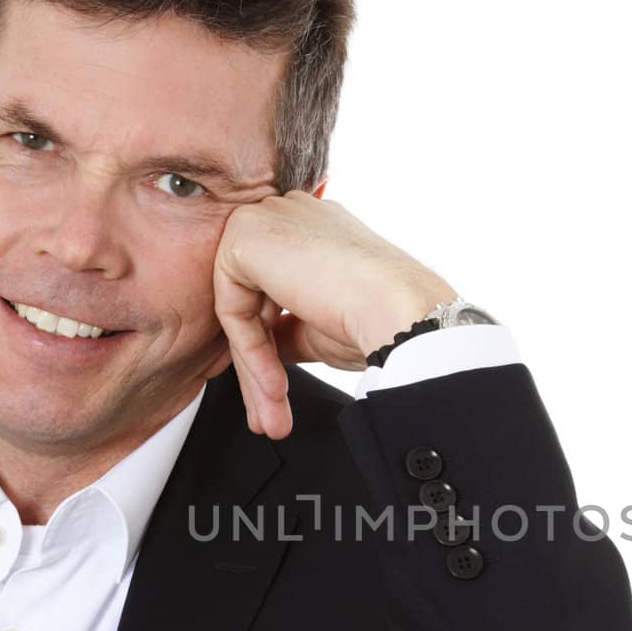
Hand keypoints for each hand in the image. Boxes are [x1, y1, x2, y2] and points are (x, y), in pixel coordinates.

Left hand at [212, 189, 457, 439]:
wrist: (400, 312)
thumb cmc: (377, 319)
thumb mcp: (320, 326)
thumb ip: (286, 328)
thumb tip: (266, 350)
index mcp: (311, 226)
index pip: (273, 288)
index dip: (271, 344)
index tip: (277, 393)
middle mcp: (287, 213)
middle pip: (252, 298)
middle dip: (258, 364)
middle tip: (268, 417)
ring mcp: (266, 218)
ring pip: (239, 307)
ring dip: (255, 369)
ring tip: (272, 417)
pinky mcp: (245, 235)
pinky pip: (231, 306)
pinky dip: (249, 352)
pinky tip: (274, 387)